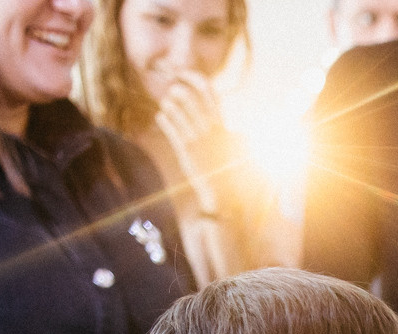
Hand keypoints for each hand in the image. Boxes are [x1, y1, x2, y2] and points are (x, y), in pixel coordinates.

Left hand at [155, 72, 236, 205]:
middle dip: (176, 89)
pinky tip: (162, 117)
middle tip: (172, 92)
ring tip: (167, 106)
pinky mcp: (185, 149)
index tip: (182, 74)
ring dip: (168, 103)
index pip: (208, 90)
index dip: (192, 77)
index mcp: (221, 122)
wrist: (221, 194)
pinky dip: (163, 118)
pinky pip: (168, 125)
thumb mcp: (233, 148)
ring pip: (175, 108)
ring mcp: (197, 138)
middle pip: (188, 95)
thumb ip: (232, 134)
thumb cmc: (225, 170)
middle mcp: (209, 127)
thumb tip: (235, 129)